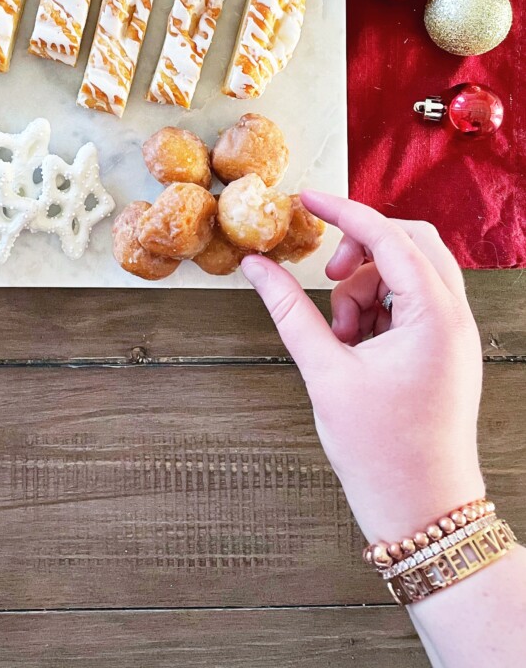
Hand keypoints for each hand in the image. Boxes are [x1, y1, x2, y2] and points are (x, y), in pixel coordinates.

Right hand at [241, 192, 484, 543]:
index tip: (305, 200)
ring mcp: (455, 334)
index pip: (388, 236)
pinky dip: (379, 308)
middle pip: (410, 243)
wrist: (423, 511)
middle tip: (328, 276)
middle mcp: (455, 317)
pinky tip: (354, 346)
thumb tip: (256, 267)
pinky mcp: (446, 350)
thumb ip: (289, 309)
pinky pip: (413, 302)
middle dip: (362, 249)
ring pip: (410, 271)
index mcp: (435, 317)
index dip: (342, 212)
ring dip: (368, 286)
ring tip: (340, 335)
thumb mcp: (324, 372)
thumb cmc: (380, 451)